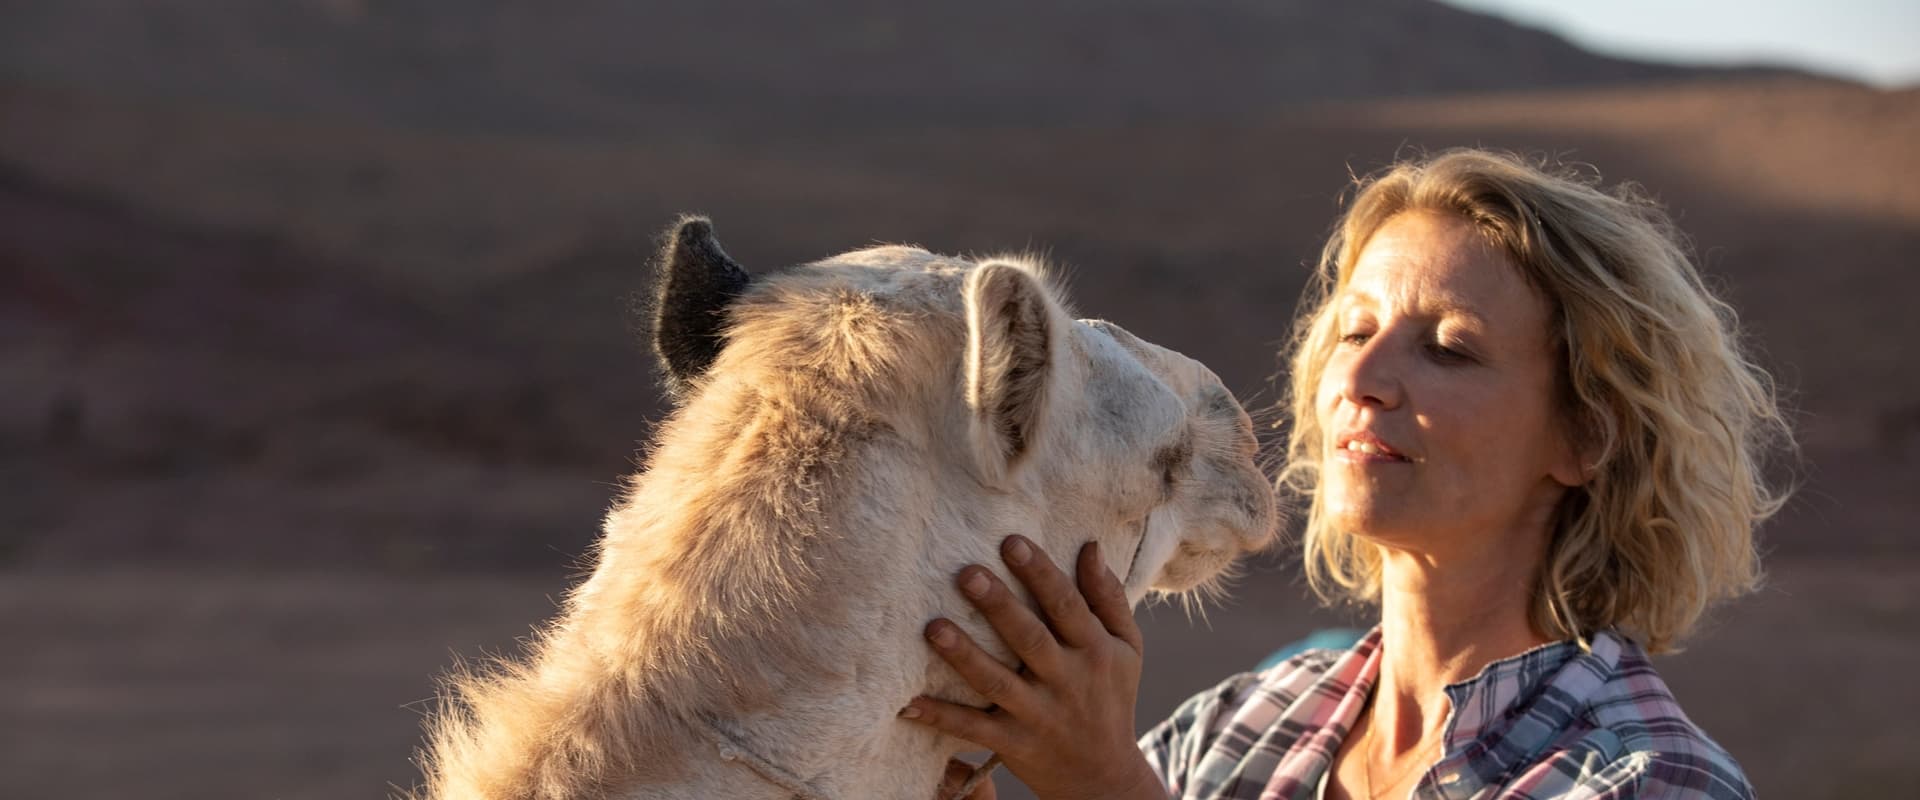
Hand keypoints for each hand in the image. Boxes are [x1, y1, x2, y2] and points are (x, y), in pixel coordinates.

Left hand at [900, 536, 1164, 799]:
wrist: (1104, 776)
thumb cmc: (1111, 696)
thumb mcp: (1127, 647)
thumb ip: (1108, 597)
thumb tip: (1091, 546)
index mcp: (1093, 650)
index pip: (1066, 605)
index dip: (1040, 573)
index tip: (1011, 542)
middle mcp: (1065, 680)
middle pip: (1030, 639)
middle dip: (999, 606)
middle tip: (967, 573)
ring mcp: (1037, 714)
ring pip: (997, 682)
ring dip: (964, 656)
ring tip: (933, 628)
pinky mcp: (1012, 742)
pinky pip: (972, 729)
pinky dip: (941, 717)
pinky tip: (908, 701)